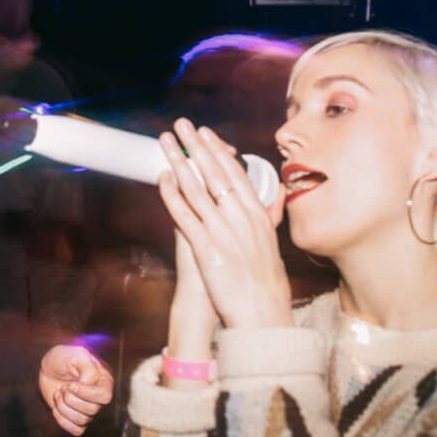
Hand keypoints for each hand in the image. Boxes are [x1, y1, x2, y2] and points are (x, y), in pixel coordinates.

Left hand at [39, 344, 113, 435]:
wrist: (48, 367)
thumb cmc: (63, 358)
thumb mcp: (76, 355)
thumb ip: (88, 368)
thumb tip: (88, 386)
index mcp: (104, 380)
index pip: (104, 396)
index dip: (86, 394)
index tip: (71, 384)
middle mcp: (99, 397)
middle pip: (92, 410)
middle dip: (71, 399)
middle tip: (64, 387)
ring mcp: (88, 408)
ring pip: (83, 420)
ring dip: (64, 407)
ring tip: (58, 393)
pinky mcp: (77, 417)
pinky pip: (76, 430)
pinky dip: (63, 420)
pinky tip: (56, 406)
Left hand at [158, 118, 292, 328]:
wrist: (261, 313)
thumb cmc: (264, 280)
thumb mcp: (271, 241)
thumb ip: (268, 214)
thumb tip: (274, 194)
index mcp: (256, 214)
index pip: (235, 173)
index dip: (218, 150)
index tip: (206, 133)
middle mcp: (240, 218)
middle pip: (214, 173)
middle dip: (196, 146)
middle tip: (181, 124)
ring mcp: (222, 232)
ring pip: (197, 188)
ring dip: (178, 161)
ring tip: (166, 142)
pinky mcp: (207, 248)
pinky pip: (185, 216)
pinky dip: (172, 195)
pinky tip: (162, 178)